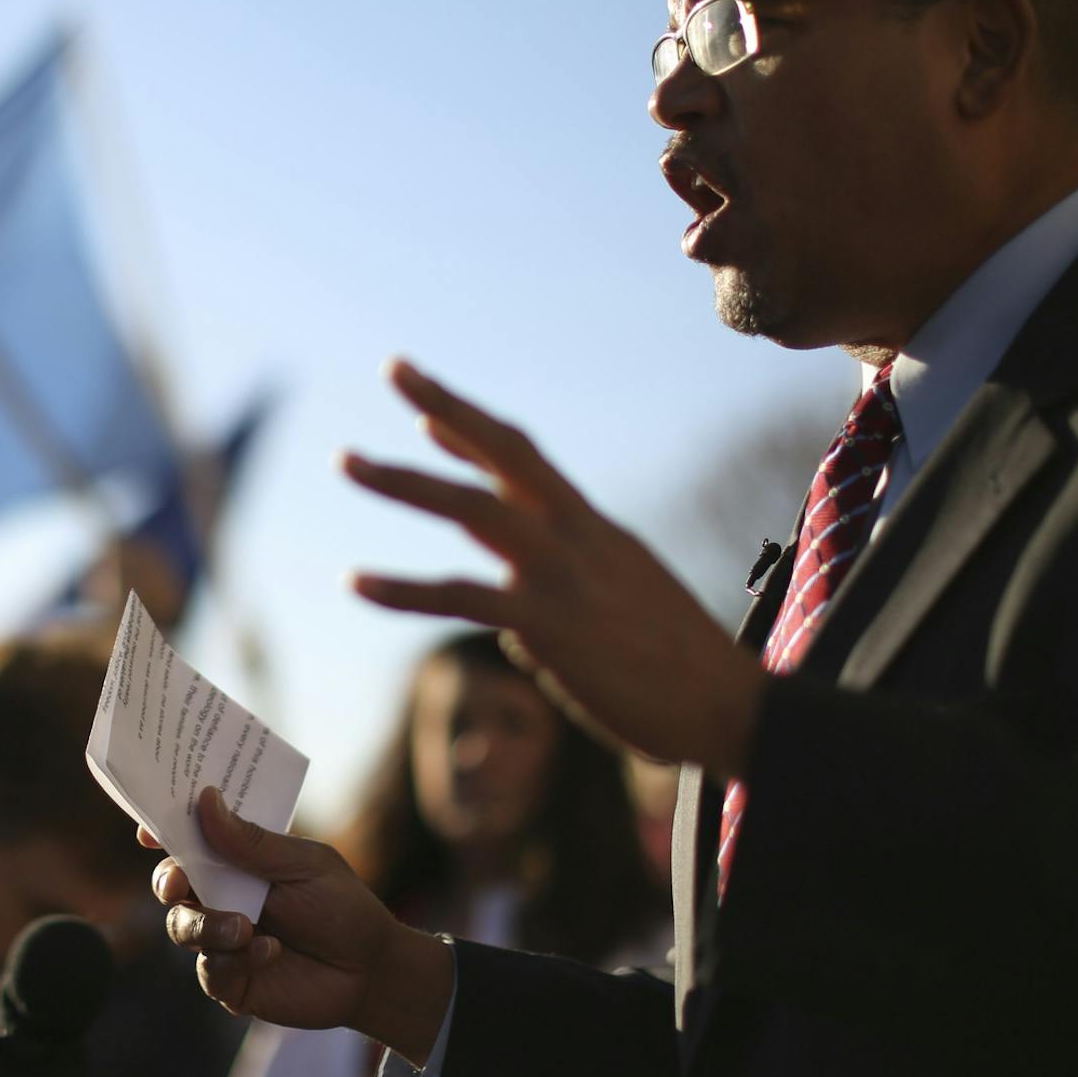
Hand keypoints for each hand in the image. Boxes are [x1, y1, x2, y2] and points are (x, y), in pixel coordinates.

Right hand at [148, 788, 453, 1061]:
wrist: (369, 972)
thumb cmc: (341, 908)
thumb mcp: (303, 866)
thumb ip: (252, 842)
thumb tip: (205, 800)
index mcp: (238, 857)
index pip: (191, 838)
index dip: (164, 830)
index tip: (148, 833)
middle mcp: (221, 894)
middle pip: (171, 882)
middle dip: (168, 880)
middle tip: (179, 883)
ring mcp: (221, 938)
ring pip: (181, 927)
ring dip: (208, 925)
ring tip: (246, 928)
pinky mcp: (229, 979)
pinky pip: (209, 969)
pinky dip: (237, 960)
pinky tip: (272, 953)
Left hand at [342, 358, 766, 776]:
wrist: (732, 708)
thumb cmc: (679, 670)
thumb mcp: (622, 611)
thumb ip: (562, 600)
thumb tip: (510, 622)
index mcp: (596, 530)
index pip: (527, 463)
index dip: (474, 432)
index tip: (426, 413)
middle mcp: (577, 536)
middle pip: (503, 452)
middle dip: (445, 405)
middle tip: (393, 368)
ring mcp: (564, 574)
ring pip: (473, 506)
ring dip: (404, 479)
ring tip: (345, 462)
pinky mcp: (551, 623)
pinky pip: (461, 596)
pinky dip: (402, 588)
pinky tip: (355, 582)